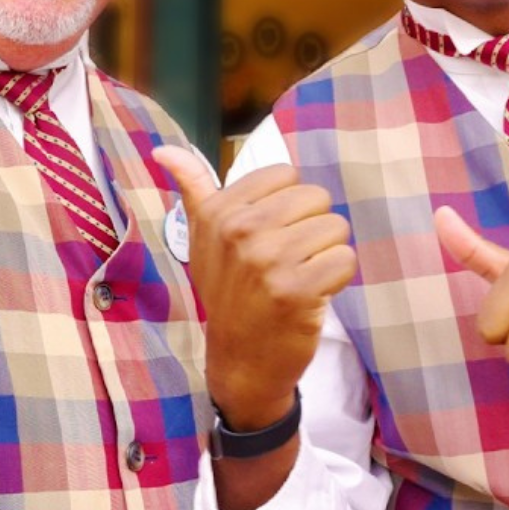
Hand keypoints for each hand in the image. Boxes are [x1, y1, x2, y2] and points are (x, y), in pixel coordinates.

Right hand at [156, 147, 356, 429]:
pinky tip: (313, 294)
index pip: (287, 175)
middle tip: (289, 260)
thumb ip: (193, 187)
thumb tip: (163, 149)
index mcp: (220, 211)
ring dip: (327, 254)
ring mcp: (268, 261)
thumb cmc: (227, 291)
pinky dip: (338, 278)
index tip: (270, 234)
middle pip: (316, 197)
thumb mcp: (201, 237)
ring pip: (335, 227)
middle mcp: (241, 230)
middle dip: (311, 227)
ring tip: (301, 276)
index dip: (288, 206)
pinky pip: (345, 259)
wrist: (238, 359)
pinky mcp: (296, 290)